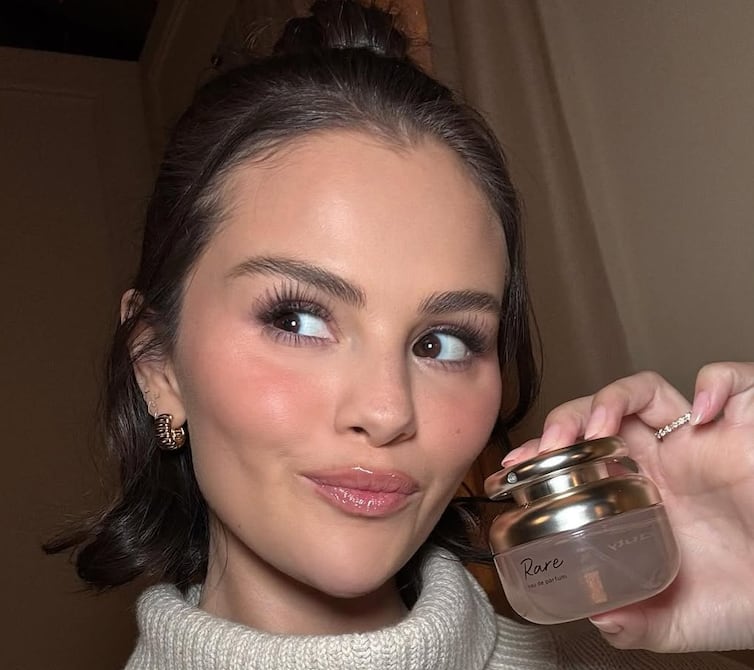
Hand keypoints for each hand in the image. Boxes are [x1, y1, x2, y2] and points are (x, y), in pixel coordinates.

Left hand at [504, 362, 753, 652]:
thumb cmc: (747, 598)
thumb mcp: (680, 619)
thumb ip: (637, 623)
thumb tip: (600, 619)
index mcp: (640, 494)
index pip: (579, 453)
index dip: (543, 454)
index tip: (513, 470)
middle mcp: (664, 461)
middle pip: (600, 414)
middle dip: (566, 421)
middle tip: (547, 447)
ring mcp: (700, 442)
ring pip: (646, 390)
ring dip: (614, 396)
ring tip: (601, 425)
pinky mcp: (746, 429)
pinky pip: (734, 383)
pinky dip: (717, 383)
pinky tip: (701, 412)